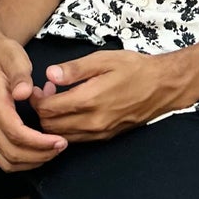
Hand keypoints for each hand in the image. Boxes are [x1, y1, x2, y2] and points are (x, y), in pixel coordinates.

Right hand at [0, 24, 68, 172]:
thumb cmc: (2, 54)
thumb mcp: (14, 57)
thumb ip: (20, 75)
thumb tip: (23, 93)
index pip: (15, 134)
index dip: (38, 142)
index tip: (59, 140)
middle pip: (11, 153)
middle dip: (39, 155)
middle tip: (62, 146)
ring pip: (6, 161)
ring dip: (31, 162)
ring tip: (53, 150)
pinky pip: (3, 157)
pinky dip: (22, 161)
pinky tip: (40, 151)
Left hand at [31, 49, 187, 142]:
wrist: (162, 87)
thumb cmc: (134, 68)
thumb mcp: (103, 59)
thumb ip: (74, 69)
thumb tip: (49, 75)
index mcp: (89, 100)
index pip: (47, 109)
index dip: (35, 99)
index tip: (35, 88)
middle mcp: (92, 122)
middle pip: (50, 126)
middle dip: (41, 111)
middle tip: (46, 93)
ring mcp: (99, 132)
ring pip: (62, 136)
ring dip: (53, 122)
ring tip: (58, 101)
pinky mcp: (106, 137)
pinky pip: (77, 138)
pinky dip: (67, 128)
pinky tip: (72, 111)